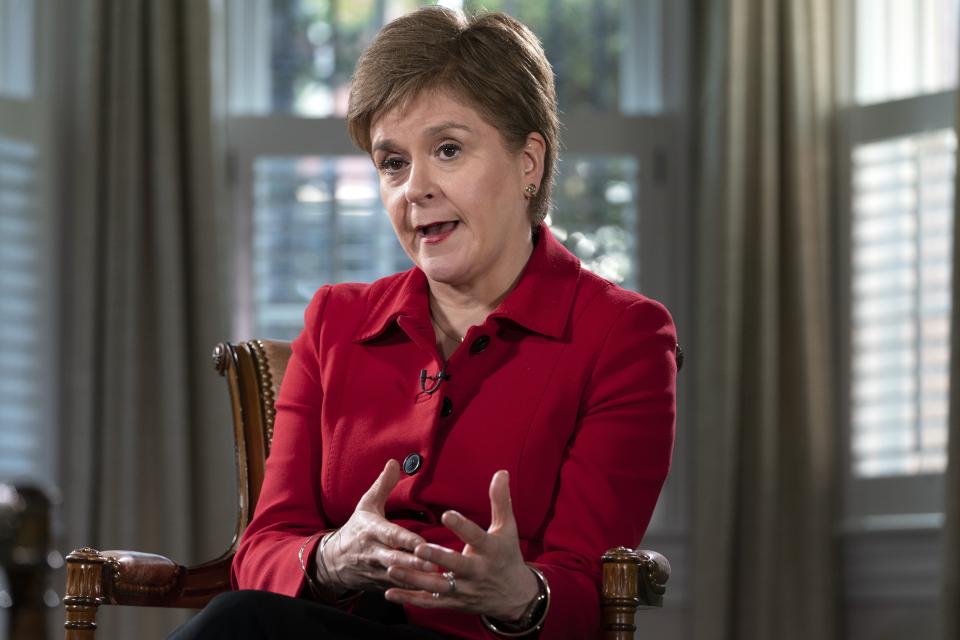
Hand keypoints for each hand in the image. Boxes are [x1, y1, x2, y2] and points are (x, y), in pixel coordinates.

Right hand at [317, 459, 434, 591]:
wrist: (332, 562)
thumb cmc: (356, 529)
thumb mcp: (366, 505)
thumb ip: (383, 485)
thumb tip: (394, 462)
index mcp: (371, 530)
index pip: (390, 535)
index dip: (406, 540)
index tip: (422, 543)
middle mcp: (373, 552)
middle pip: (396, 559)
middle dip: (414, 563)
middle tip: (435, 564)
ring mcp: (377, 571)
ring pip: (399, 577)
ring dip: (418, 579)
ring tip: (438, 579)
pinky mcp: (381, 584)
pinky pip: (398, 589)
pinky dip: (413, 591)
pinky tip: (431, 591)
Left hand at [383, 470, 539, 620]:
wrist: (514, 597)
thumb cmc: (507, 555)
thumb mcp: (507, 528)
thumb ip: (500, 500)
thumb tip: (500, 472)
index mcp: (490, 550)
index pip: (476, 537)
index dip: (462, 526)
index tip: (447, 515)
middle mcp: (477, 572)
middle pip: (456, 566)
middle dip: (437, 558)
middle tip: (418, 548)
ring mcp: (464, 590)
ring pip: (437, 586)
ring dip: (414, 580)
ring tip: (392, 568)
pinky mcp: (453, 602)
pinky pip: (429, 602)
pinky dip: (409, 599)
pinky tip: (389, 592)